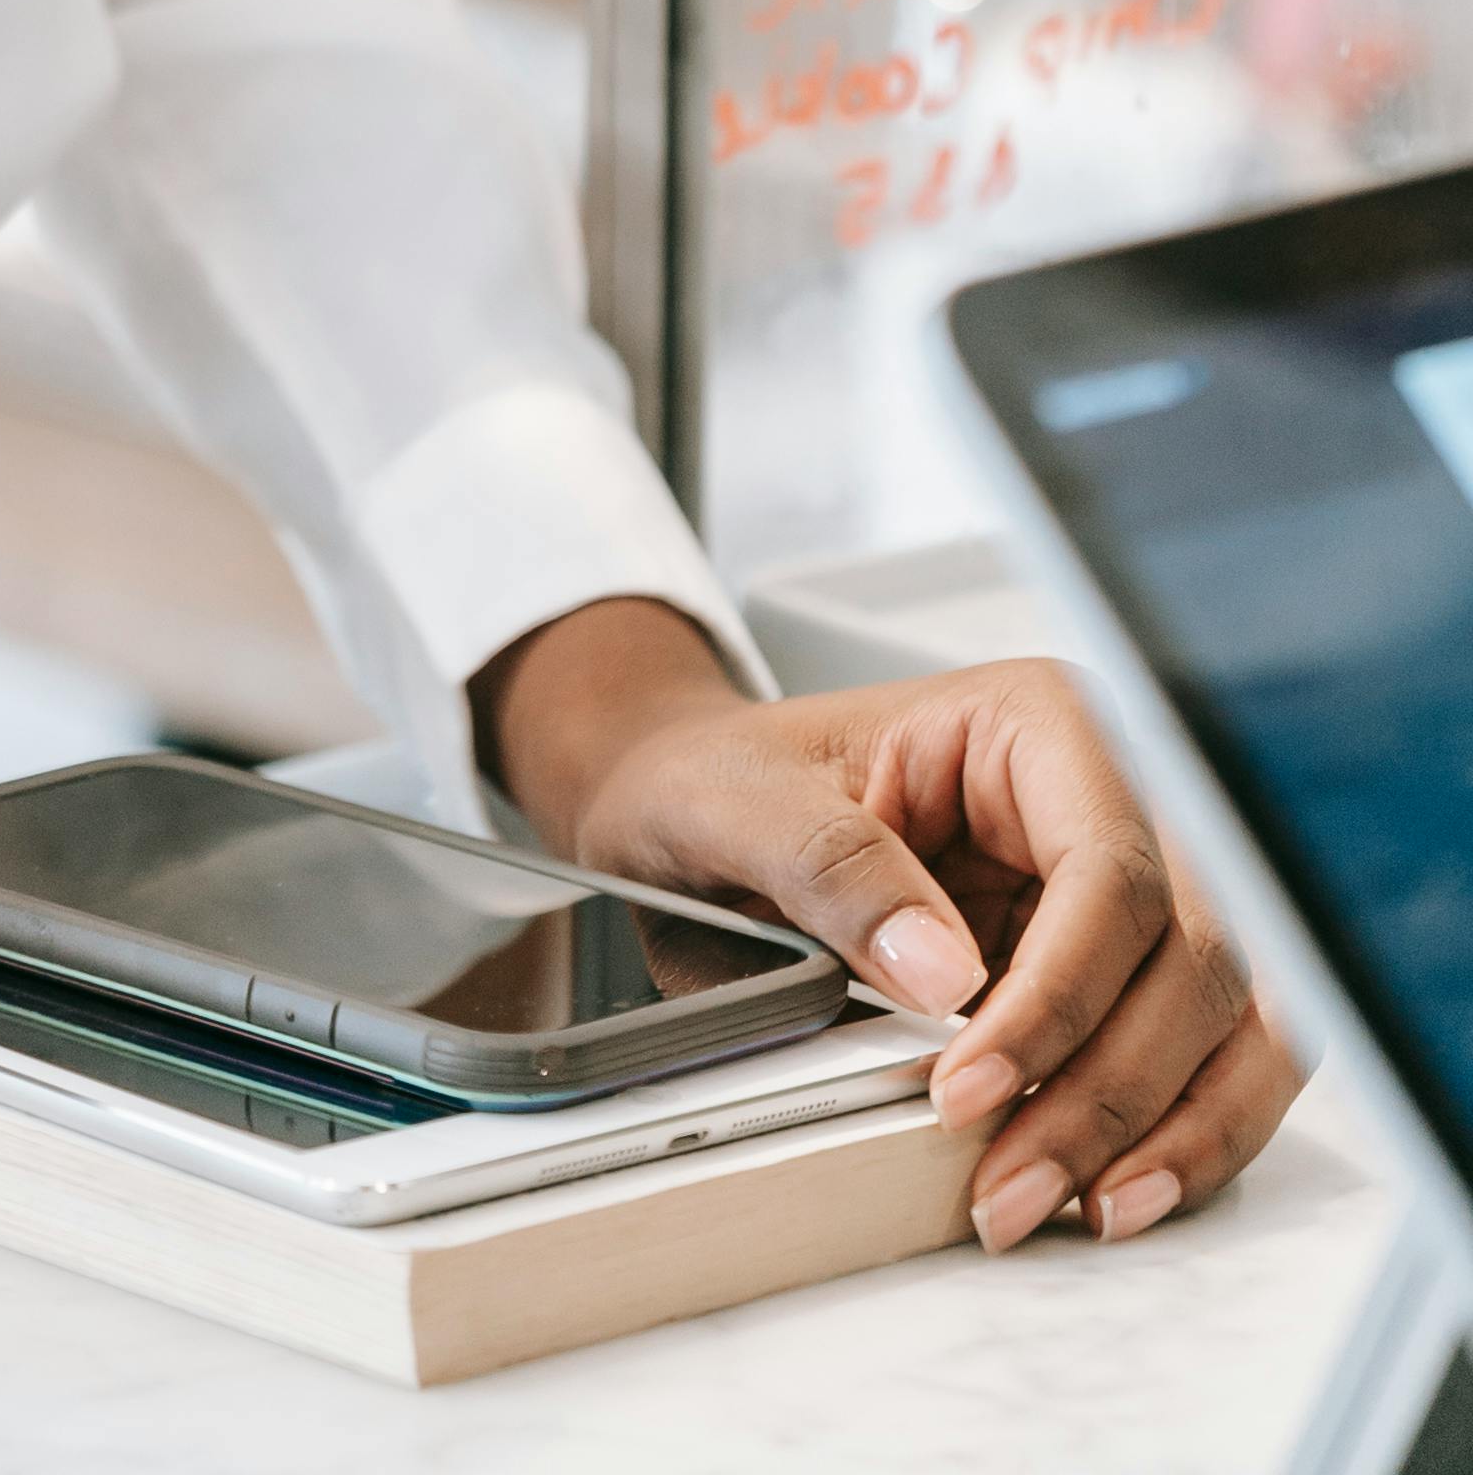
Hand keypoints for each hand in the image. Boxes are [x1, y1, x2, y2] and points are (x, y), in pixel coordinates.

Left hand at [475, 598, 1299, 1247]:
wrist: (697, 810)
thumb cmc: (723, 783)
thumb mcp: (737, 803)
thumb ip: (834, 872)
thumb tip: (944, 974)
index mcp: (1036, 722)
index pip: (1109, 868)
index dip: (1058, 997)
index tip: (968, 1092)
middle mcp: (1116, 794)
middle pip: (1194, 954)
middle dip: (1116, 1090)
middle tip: (1014, 1188)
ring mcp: (1136, 887)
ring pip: (1235, 1016)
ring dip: (1173, 1130)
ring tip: (1083, 1211)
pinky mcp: (1127, 971)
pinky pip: (1206, 1059)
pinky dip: (1174, 1135)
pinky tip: (1108, 1192)